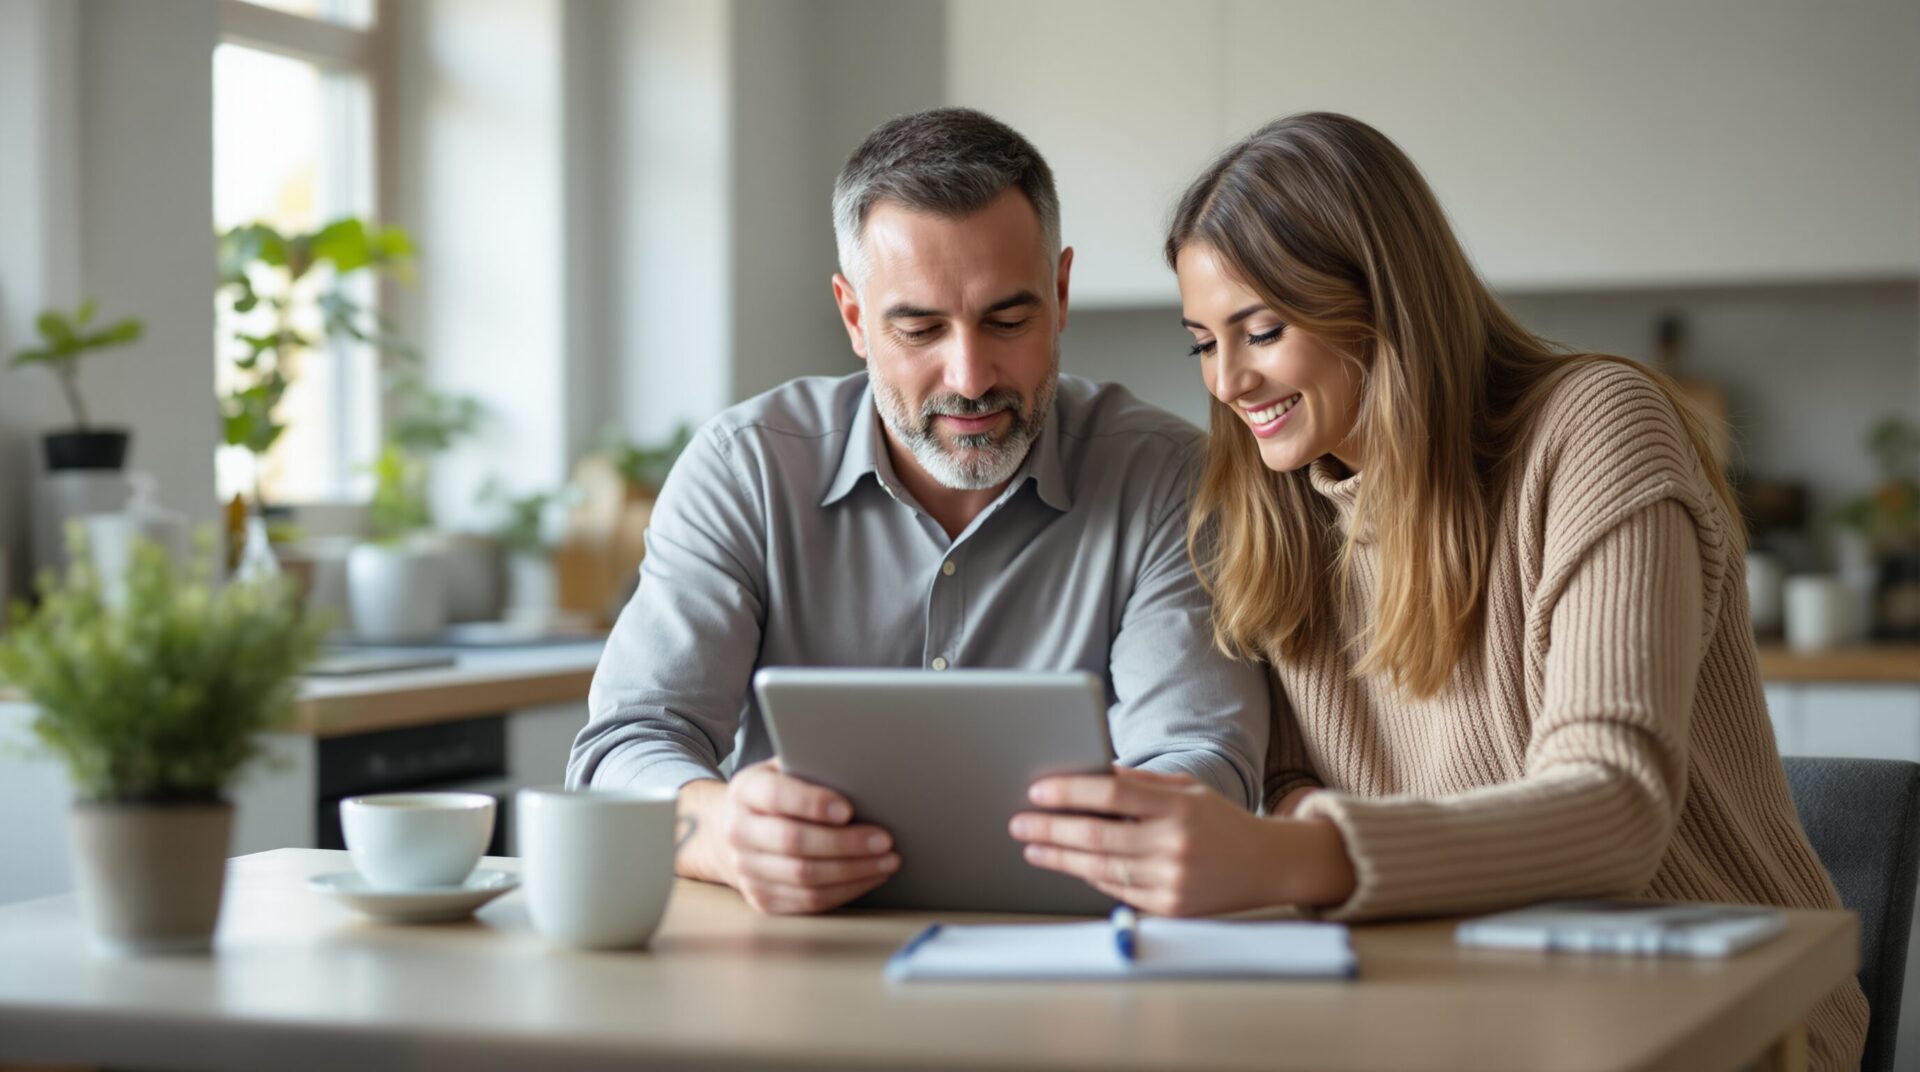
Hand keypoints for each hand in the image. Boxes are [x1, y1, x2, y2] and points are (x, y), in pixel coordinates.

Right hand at [678, 760, 899, 914]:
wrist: (733, 831)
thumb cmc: (776, 795)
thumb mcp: (783, 770)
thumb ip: (811, 769)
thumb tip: (862, 772)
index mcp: (745, 791)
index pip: (776, 796)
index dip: (813, 803)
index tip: (849, 809)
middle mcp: (738, 832)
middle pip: (793, 841)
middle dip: (846, 843)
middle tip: (884, 840)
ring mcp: (747, 870)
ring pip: (805, 877)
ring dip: (854, 871)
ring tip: (887, 860)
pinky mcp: (762, 899)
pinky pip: (809, 901)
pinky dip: (846, 890)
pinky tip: (870, 876)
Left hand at [1008, 767, 1355, 915]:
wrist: (1267, 864)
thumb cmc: (1220, 820)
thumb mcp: (1187, 790)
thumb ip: (1138, 783)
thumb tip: (1088, 774)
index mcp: (1178, 807)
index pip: (1111, 795)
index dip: (1069, 792)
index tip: (1037, 791)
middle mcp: (1175, 845)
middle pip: (1097, 835)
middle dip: (1051, 828)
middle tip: (1019, 823)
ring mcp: (1172, 880)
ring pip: (1101, 867)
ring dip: (1060, 857)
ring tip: (1033, 847)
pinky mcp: (1170, 908)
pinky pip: (1119, 890)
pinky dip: (1090, 875)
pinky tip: (1068, 864)